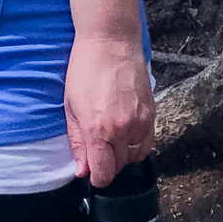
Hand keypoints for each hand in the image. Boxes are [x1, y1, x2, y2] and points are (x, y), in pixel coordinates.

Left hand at [64, 32, 155, 188]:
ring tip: (110, 141)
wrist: (110, 43)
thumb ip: (78, 142)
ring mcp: (141, 122)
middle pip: (119, 166)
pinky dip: (137, 145)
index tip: (92, 175)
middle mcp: (123, 130)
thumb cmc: (84, 71)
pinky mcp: (152, 114)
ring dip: (123, 155)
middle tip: (97, 152)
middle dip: (107, 165)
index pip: (104, 172)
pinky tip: (125, 133)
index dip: (97, 178)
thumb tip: (83, 170)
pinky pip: (147, 142)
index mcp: (98, 130)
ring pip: (135, 156)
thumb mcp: (71, 107)